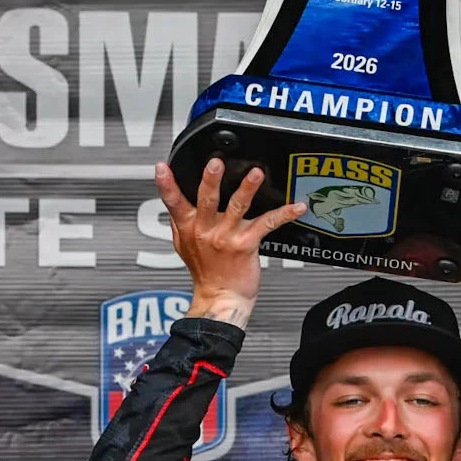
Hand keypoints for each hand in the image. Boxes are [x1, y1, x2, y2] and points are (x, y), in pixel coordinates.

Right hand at [153, 158, 306, 329]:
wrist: (221, 298)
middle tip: (215, 163)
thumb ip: (180, 222)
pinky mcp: (247, 244)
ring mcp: (227, 237)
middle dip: (210, 180)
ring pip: (237, 207)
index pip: (173, 203)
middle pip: (206, 200)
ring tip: (256, 174)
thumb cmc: (206, 273)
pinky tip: (297, 207)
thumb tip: (174, 201)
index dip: (166, 185)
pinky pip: (267, 225)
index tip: (163, 167)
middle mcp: (206, 230)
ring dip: (247, 189)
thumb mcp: (183, 246)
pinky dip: (284, 215)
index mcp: (189, 227)